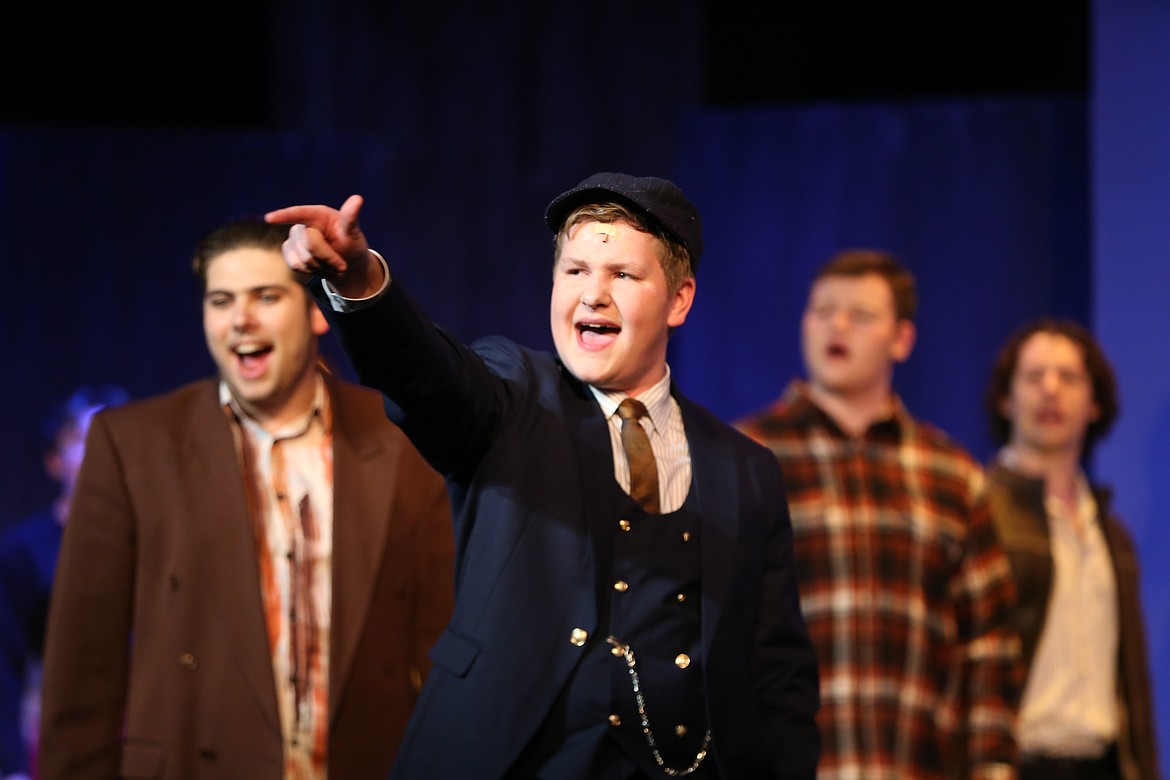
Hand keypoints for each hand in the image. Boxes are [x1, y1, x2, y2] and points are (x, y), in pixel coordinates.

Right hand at [265, 194, 381, 294]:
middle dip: (328, 257)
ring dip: (322, 266)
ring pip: (303, 258)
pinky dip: (311, 271)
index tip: (269, 218)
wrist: (345, 262)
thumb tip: (357, 198)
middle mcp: (302, 224)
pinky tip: (319, 267)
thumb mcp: (353, 232)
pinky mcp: (289, 252)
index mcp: (317, 214)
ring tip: (331, 264)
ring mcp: (294, 239)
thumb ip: (350, 218)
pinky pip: (296, 265)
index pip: (299, 213)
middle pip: (309, 243)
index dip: (284, 216)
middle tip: (342, 264)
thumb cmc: (351, 243)